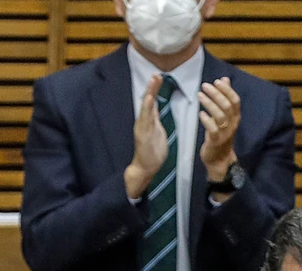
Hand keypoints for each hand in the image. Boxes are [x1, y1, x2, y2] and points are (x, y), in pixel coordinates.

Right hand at [123, 73, 168, 199]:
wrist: (145, 167)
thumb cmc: (152, 151)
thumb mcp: (156, 130)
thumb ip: (154, 117)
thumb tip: (154, 104)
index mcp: (148, 120)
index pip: (151, 101)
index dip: (154, 89)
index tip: (158, 76)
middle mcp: (143, 121)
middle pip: (147, 101)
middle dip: (152, 87)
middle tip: (156, 74)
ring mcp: (143, 127)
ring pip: (146, 107)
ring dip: (149, 93)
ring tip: (153, 81)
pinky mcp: (143, 133)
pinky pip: (145, 118)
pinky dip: (146, 107)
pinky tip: (149, 98)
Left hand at [197, 76, 241, 182]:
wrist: (219, 160)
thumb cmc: (220, 135)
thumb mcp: (225, 116)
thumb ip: (224, 98)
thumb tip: (224, 79)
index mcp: (236, 117)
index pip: (235, 100)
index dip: (227, 90)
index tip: (217, 81)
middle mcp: (232, 124)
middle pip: (227, 106)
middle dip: (216, 94)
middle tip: (204, 86)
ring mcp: (225, 133)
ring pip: (220, 116)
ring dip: (209, 104)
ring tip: (199, 95)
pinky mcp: (216, 142)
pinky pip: (213, 130)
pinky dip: (207, 120)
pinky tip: (200, 114)